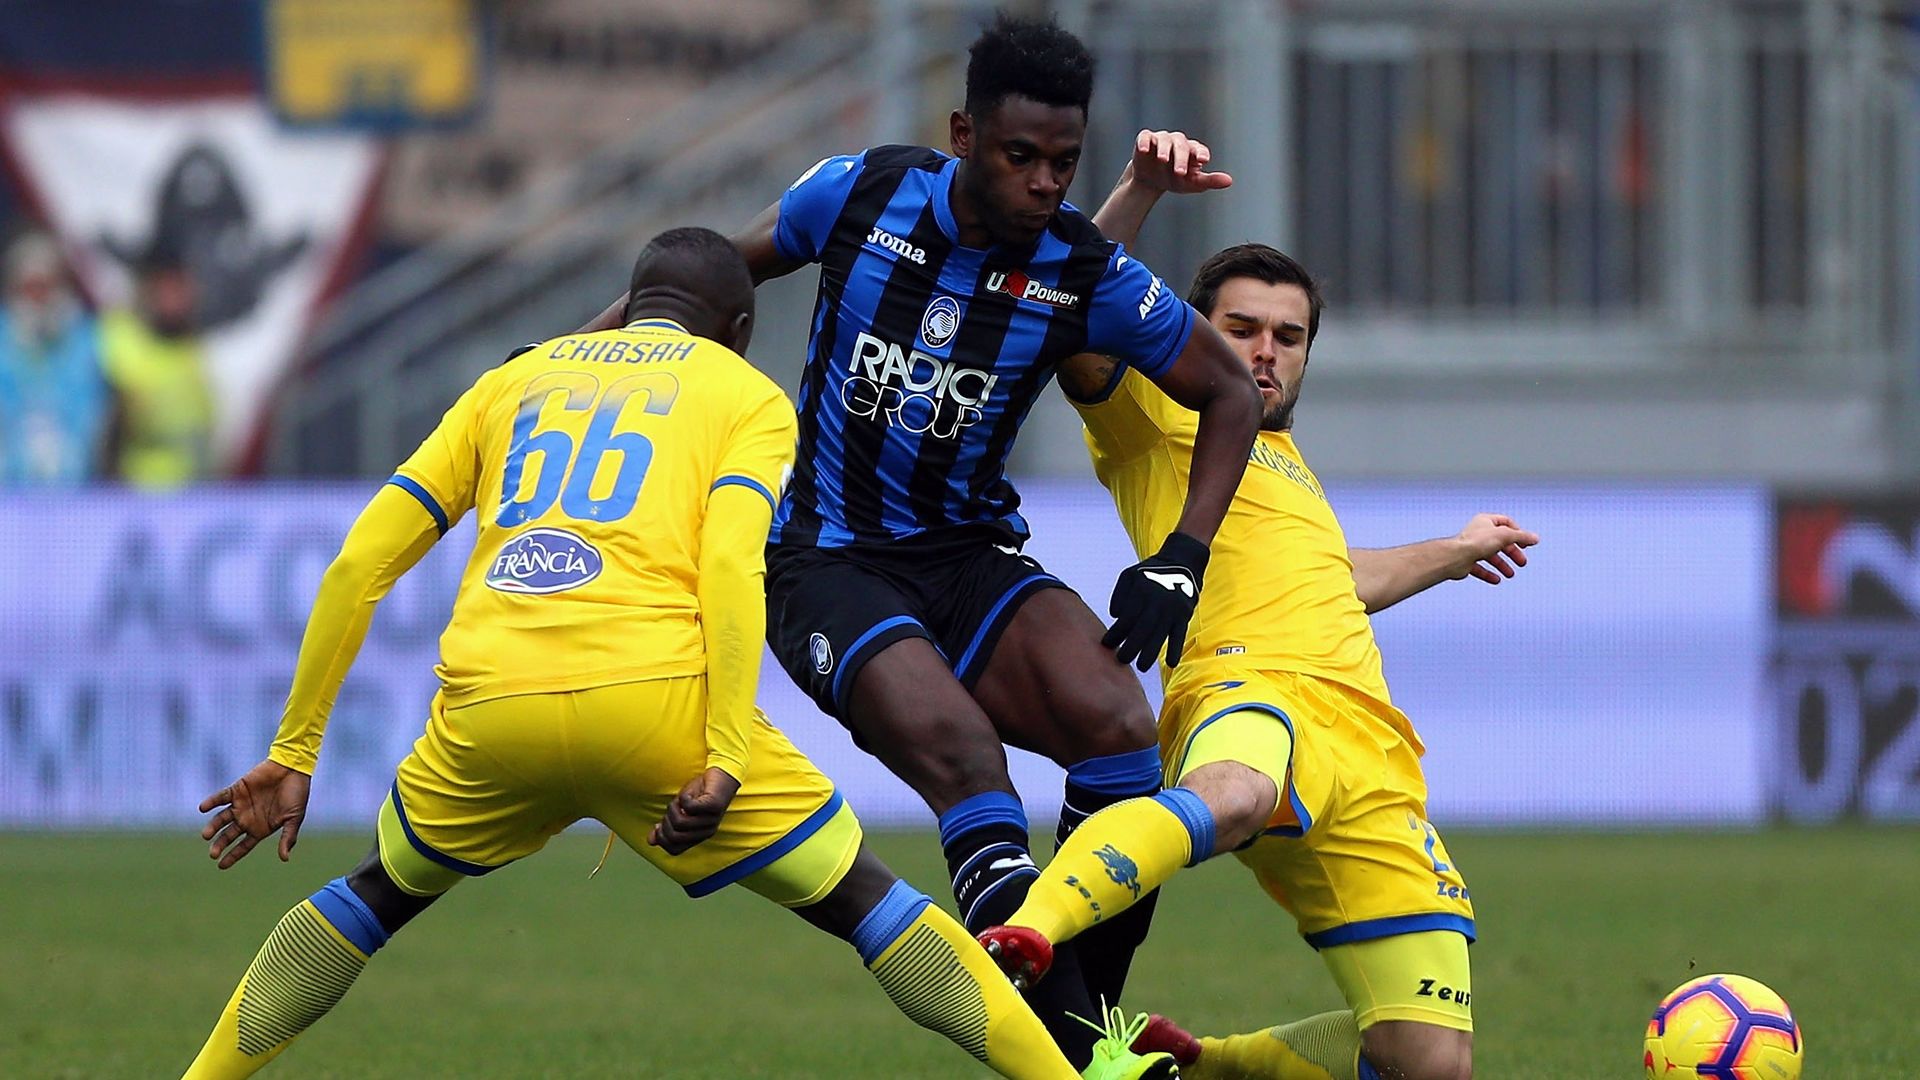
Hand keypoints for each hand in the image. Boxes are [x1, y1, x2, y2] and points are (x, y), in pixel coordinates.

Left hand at [199, 760, 311, 868]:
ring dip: (212, 827)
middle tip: (212, 854)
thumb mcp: (294, 818)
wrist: (293, 769)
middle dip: (220, 845)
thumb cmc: (297, 794)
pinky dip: (210, 802)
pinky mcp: (237, 790)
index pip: (243, 846)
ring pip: (221, 819)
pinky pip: (220, 798)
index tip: (220, 866)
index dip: (232, 856)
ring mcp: (241, 804)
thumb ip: (288, 837)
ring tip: (206, 835)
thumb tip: (284, 859)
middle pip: (228, 835)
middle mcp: (248, 818)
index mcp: (261, 828)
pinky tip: (203, 808)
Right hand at [649, 767, 741, 854]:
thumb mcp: (679, 811)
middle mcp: (707, 832)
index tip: (660, 823)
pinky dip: (683, 798)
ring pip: (680, 822)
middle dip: (665, 822)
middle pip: (675, 837)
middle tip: (672, 809)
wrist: (721, 775)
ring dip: (673, 808)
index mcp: (699, 836)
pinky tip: (688, 794)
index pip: (675, 850)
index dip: (662, 838)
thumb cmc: (699, 794)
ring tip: (679, 800)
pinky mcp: (714, 805)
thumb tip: (650, 841)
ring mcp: (712, 820)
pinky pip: (689, 807)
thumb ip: (667, 826)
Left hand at [1104, 532, 1209, 670]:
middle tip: (1120, 660)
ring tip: (1141, 667)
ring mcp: (1172, 609)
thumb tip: (1115, 617)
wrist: (1182, 562)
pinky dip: (1175, 649)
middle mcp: (1157, 601)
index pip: (1126, 618)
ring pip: (1160, 635)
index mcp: (1141, 592)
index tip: (1106, 644)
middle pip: (1142, 630)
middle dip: (1130, 648)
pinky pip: (1180, 634)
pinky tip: (1170, 664)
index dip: (1115, 633)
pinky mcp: (1185, 614)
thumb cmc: (1150, 571)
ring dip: (1150, 653)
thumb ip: (1119, 595)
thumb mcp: (1129, 575)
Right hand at [1123, 129, 1233, 195]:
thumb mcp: (1192, 183)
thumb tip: (1229, 181)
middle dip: (1181, 158)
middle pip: (1181, 146)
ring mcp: (1161, 139)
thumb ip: (1210, 181)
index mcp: (1192, 151)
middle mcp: (1178, 142)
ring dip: (1164, 149)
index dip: (1201, 153)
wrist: (1150, 181)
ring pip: (1165, 140)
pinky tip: (1144, 150)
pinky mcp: (1145, 140)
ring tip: (1162, 160)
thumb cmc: (1175, 180)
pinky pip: (1145, 137)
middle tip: (1180, 172)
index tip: (1203, 160)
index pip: (1199, 149)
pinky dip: (1144, 142)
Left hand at [1452, 514, 1539, 584]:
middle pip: (1499, 542)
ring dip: (1502, 565)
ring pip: (1490, 556)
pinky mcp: (1465, 562)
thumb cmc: (1475, 542)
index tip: (1525, 543)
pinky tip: (1496, 580)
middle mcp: (1477, 533)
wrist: (1454, 557)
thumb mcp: (1505, 536)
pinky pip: (1479, 568)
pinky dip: (1489, 574)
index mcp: (1485, 521)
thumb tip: (1535, 538)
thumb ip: (1521, 537)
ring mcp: (1471, 547)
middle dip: (1512, 553)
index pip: (1506, 523)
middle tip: (1522, 562)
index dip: (1518, 533)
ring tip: (1510, 574)